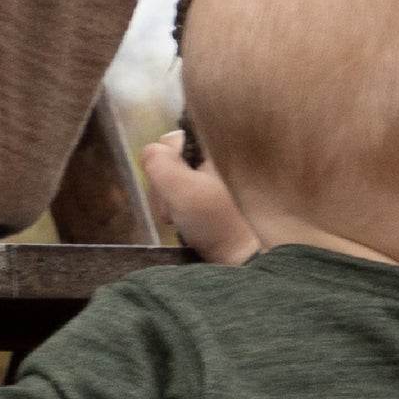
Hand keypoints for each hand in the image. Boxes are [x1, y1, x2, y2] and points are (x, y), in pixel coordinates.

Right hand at [143, 132, 260, 264]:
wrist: (246, 260)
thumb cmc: (218, 224)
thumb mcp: (182, 190)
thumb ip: (158, 162)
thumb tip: (152, 150)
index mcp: (218, 147)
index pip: (175, 139)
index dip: (165, 161)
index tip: (171, 186)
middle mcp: (218, 158)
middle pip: (172, 161)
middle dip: (166, 187)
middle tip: (176, 212)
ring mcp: (216, 180)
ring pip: (175, 180)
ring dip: (171, 202)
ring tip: (182, 221)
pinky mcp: (214, 199)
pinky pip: (184, 197)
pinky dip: (180, 211)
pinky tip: (187, 225)